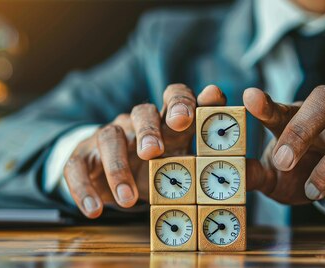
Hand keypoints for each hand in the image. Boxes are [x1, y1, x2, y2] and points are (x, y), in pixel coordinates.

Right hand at [63, 84, 226, 217]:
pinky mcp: (81, 157)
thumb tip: (247, 167)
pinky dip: (84, 189)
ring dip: (118, 168)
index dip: (187, 100)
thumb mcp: (179, 167)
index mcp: (166, 123)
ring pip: (109, 137)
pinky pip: (77, 167)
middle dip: (150, 129)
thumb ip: (206, 163)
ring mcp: (107, 137)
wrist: (107, 178)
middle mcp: (136, 124)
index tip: (204, 104)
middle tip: (155, 152)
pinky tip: (93, 210)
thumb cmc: (153, 172)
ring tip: (128, 200)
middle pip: (142, 111)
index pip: (176, 98)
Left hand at [243, 85, 324, 205]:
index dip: (268, 104)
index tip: (250, 99)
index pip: (284, 107)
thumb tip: (233, 173)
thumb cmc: (303, 171)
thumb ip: (255, 173)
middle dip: (303, 129)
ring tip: (311, 190)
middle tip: (282, 161)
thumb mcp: (275, 174)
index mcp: (299, 120)